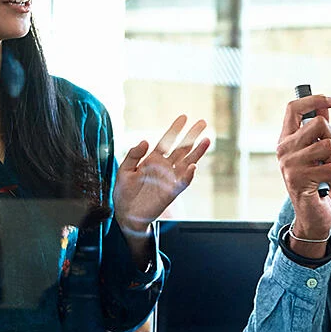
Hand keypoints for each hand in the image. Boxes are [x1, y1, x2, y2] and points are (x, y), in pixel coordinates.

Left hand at [113, 115, 210, 234]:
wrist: (125, 214)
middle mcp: (164, 167)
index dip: (175, 129)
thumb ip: (133, 155)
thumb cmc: (124, 192)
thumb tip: (145, 141)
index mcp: (152, 159)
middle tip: (203, 123)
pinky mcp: (171, 192)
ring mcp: (169, 179)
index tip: (184, 117)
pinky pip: (182, 182)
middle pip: (182, 149)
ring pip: (187, 163)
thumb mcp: (124, 170)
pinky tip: (194, 167)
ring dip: (197, 152)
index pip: (167, 141)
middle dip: (192, 136)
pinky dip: (188, 176)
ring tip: (207, 140)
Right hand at [277, 94, 330, 241]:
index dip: (314, 99)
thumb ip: (320, 130)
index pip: (293, 108)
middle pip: (319, 123)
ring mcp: (289, 165)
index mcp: (285, 140)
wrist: (312, 216)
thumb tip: (326, 104)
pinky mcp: (299, 180)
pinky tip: (325, 186)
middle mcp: (283, 150)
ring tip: (324, 172)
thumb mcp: (319, 152)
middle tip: (328, 155)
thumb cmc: (317, 182)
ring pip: (327, 145)